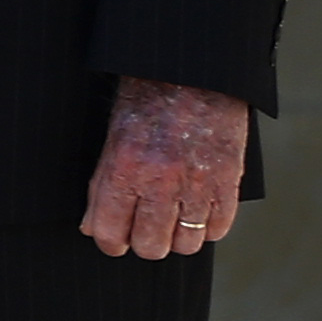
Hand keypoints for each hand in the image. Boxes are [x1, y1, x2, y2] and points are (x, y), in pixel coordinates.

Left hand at [79, 73, 250, 259]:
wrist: (191, 75)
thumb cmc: (146, 103)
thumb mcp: (112, 140)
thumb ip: (102, 186)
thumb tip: (93, 227)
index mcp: (124, 169)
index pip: (110, 231)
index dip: (110, 243)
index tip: (115, 242)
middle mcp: (160, 182)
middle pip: (151, 245)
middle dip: (145, 243)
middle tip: (146, 232)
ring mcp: (197, 184)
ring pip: (187, 243)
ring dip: (179, 238)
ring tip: (174, 221)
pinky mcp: (228, 181)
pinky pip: (219, 227)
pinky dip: (209, 227)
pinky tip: (199, 213)